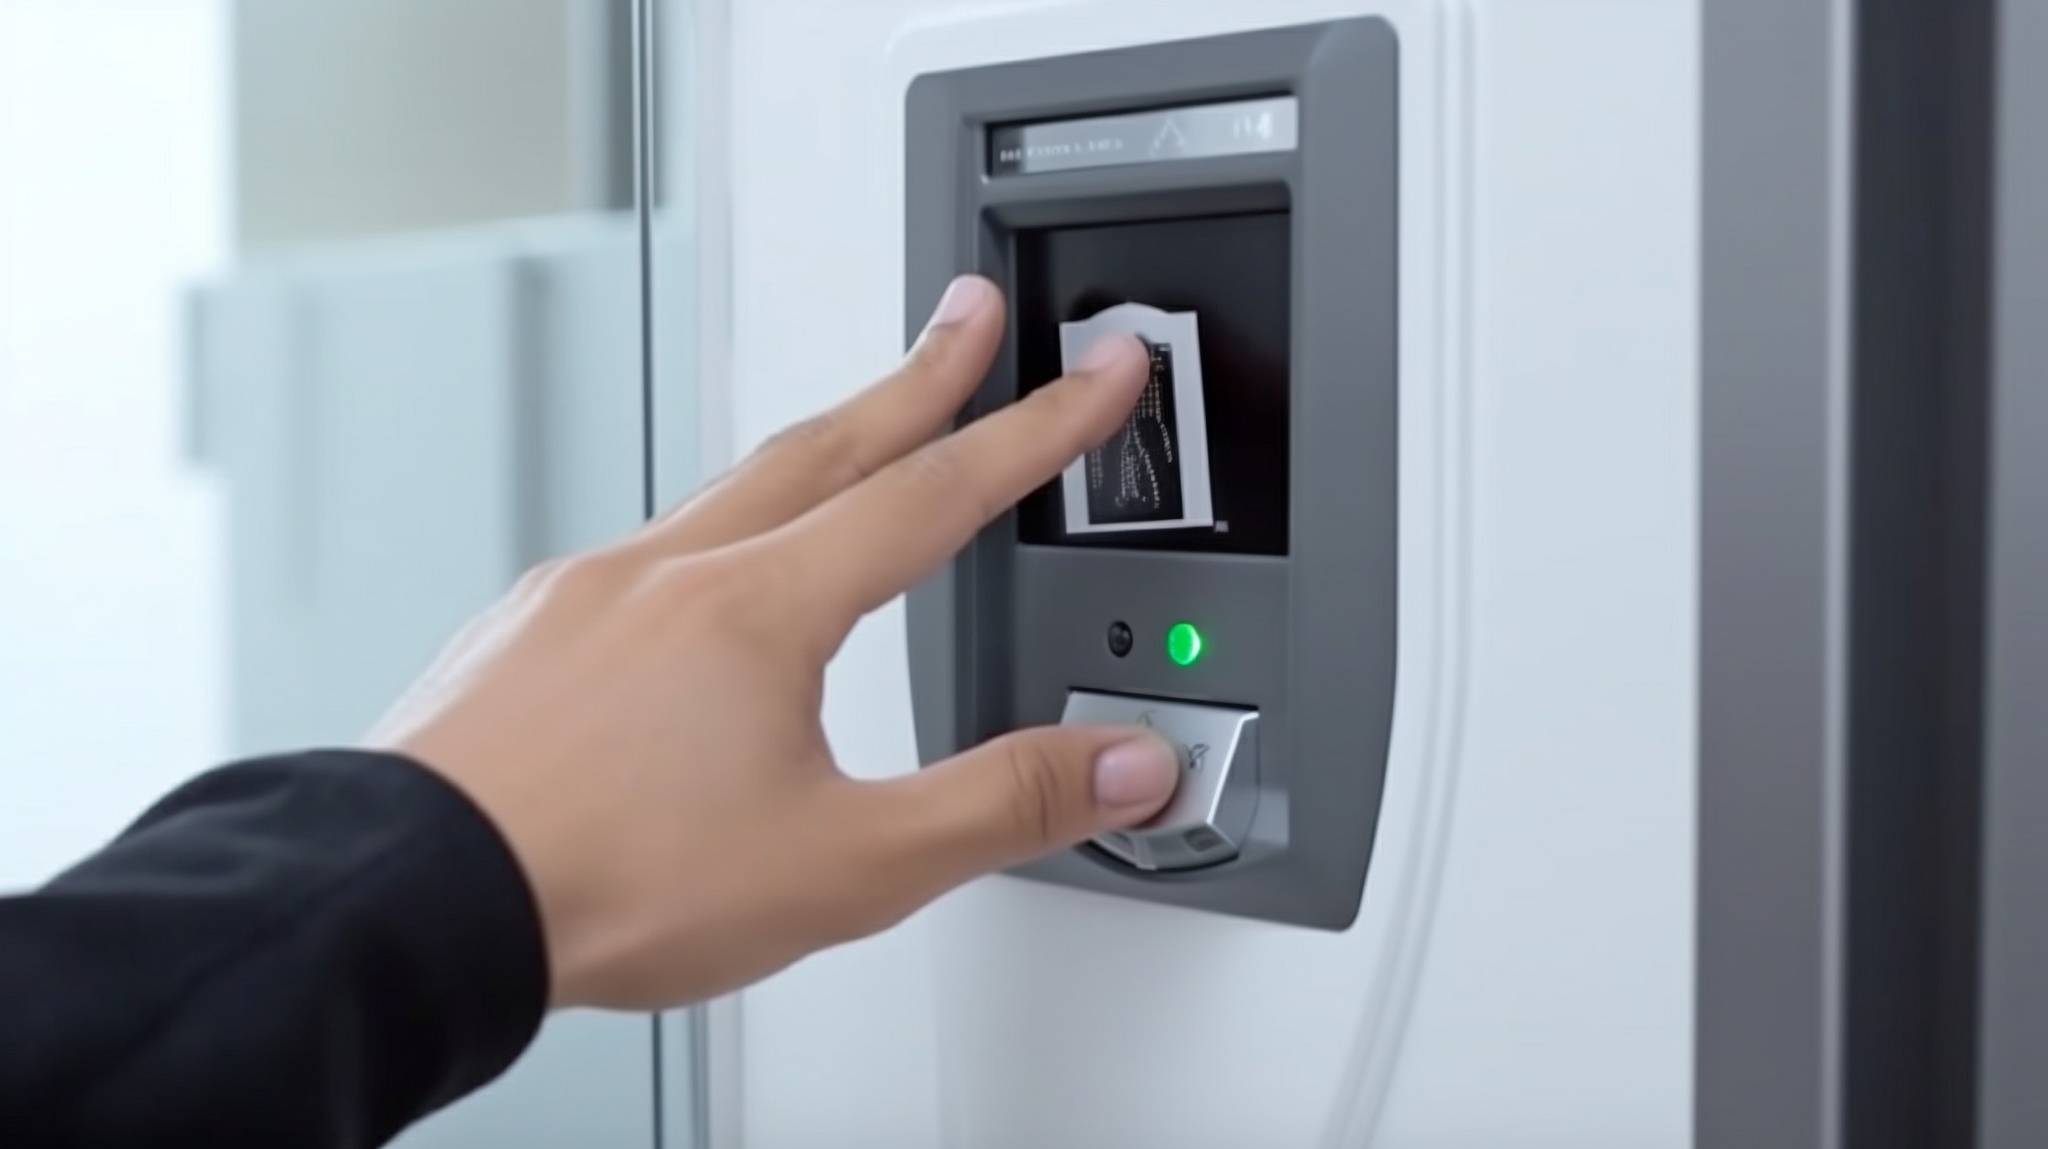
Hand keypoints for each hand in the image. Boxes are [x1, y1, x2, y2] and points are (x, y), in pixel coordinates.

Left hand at [365, 275, 1177, 1009]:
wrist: (416, 905)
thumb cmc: (607, 882)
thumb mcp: (849, 865)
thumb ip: (1002, 805)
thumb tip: (1124, 763)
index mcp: (763, 609)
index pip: (938, 491)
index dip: (1038, 428)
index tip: (1097, 373)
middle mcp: (671, 572)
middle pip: (828, 442)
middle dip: (918, 375)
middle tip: (970, 315)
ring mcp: (585, 592)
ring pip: (724, 489)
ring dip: (811, 448)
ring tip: (856, 434)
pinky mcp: (524, 633)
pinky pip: (640, 550)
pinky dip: (705, 534)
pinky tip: (700, 578)